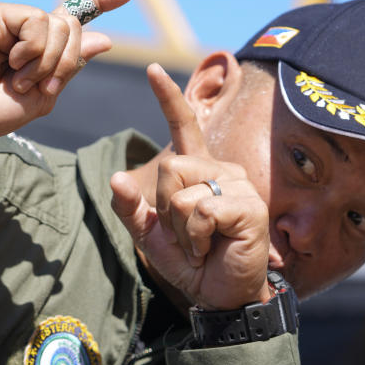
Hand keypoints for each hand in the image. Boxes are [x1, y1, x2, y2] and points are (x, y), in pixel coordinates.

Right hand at [0, 0, 133, 163]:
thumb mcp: (42, 96)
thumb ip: (71, 67)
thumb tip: (104, 39)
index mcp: (38, 46)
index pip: (75, 17)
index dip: (101, 1)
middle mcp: (25, 28)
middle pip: (74, 27)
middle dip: (66, 62)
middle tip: (40, 86)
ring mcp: (10, 19)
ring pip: (59, 25)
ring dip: (46, 61)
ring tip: (18, 79)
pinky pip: (37, 21)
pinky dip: (31, 49)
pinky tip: (10, 61)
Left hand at [110, 63, 270, 309]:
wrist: (217, 295)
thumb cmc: (190, 262)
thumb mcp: (149, 234)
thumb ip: (130, 207)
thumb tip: (116, 177)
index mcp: (199, 171)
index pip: (182, 126)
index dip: (167, 98)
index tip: (152, 69)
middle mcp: (221, 170)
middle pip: (170, 166)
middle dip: (166, 208)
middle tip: (187, 234)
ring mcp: (238, 186)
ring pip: (182, 190)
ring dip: (181, 227)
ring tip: (201, 243)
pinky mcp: (248, 207)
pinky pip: (201, 210)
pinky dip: (194, 236)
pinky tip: (211, 247)